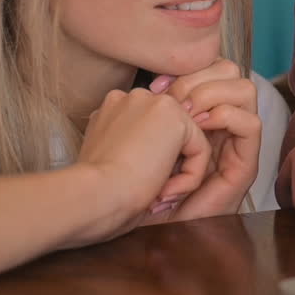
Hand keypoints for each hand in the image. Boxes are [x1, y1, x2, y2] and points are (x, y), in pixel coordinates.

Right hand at [71, 88, 211, 245]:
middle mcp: (133, 97)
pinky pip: (200, 151)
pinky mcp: (176, 118)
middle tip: (152, 196)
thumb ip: (131, 146)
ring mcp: (155, 103)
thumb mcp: (109, 160)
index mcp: (113, 107)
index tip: (133, 188)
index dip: (149, 163)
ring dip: (179, 175)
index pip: (150, 132)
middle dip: (167, 167)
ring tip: (158, 196)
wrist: (94, 195)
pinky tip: (165, 192)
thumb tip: (157, 156)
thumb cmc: (96, 192)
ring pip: (187, 142)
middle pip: (170, 134)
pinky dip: (190, 178)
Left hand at [148, 59, 260, 219]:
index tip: (159, 87)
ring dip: (215, 95)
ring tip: (188, 115)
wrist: (132, 217)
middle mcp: (219, 126)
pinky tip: (200, 127)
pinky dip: (226, 117)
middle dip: (202, 79)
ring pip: (247, 92)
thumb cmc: (128, 178)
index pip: (212, 69)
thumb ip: (154, 106)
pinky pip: (252, 124)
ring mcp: (234, 145)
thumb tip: (156, 84)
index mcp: (195, 115)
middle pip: (233, 74)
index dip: (190, 70)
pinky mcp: (244, 166)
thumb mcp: (141, 132)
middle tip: (175, 101)